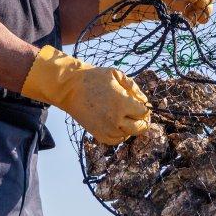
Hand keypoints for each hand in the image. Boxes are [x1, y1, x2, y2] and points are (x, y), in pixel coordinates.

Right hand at [21, 45, 149, 144]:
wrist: (70, 88)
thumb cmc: (93, 78)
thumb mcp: (116, 74)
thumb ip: (134, 87)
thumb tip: (145, 101)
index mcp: (122, 103)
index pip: (144, 113)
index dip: (145, 108)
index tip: (141, 104)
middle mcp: (116, 119)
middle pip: (140, 127)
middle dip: (142, 120)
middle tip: (139, 113)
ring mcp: (107, 129)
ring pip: (129, 134)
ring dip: (131, 127)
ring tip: (126, 116)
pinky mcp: (98, 135)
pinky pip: (116, 140)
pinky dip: (120, 134)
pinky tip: (118, 124)